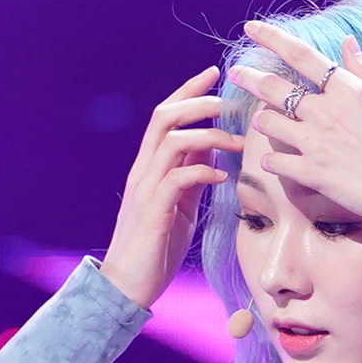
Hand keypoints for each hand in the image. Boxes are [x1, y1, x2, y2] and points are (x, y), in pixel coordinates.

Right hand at [100, 67, 243, 310]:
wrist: (126, 287)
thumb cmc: (155, 250)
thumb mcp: (180, 207)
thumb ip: (191, 178)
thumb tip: (212, 152)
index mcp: (149, 168)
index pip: (165, 117)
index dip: (188, 92)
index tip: (213, 74)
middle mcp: (143, 172)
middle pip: (164, 118)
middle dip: (197, 102)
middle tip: (228, 102)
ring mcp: (145, 190)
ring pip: (171, 141)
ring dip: (207, 135)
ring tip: (236, 142)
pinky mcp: (152, 212)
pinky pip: (178, 178)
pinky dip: (203, 171)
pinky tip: (222, 176)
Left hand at [227, 22, 361, 221]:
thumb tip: (347, 42)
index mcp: (347, 89)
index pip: (301, 54)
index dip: (272, 38)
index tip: (251, 29)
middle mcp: (326, 112)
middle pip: (275, 87)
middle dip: (249, 76)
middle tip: (235, 72)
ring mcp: (315, 143)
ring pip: (268, 123)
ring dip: (260, 120)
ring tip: (259, 121)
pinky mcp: (311, 174)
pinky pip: (275, 162)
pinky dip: (269, 161)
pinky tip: (270, 161)